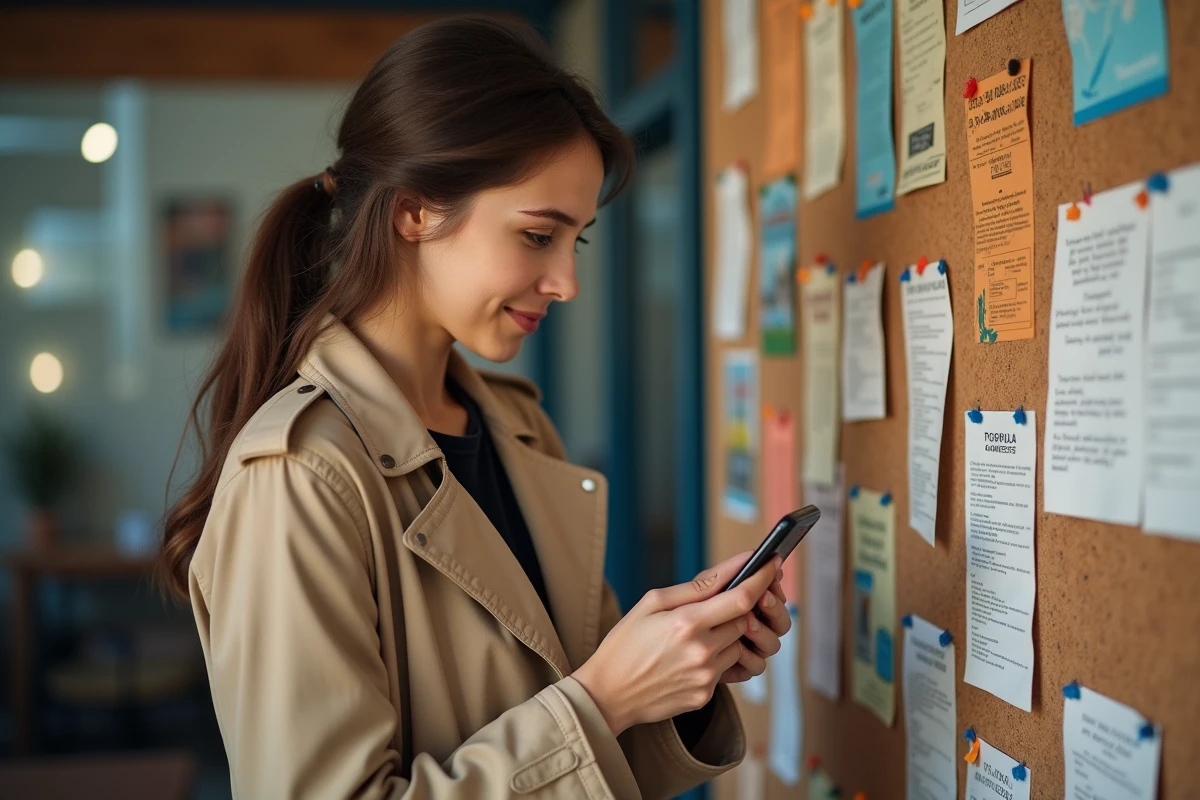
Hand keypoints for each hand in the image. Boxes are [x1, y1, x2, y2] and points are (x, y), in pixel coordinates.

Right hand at [572, 551, 779, 736]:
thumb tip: (730, 570)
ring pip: (737, 645)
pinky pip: (725, 669)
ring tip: (694, 634)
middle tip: (718, 603)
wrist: (608, 694)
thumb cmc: (625, 643)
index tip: (772, 563)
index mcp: (686, 622)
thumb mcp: (651, 604)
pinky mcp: (705, 695)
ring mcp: (705, 677)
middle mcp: (701, 651)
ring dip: (726, 635)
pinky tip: (687, 657)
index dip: (761, 578)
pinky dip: (715, 657)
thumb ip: (695, 588)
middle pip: (743, 620)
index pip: (741, 597)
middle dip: (737, 608)